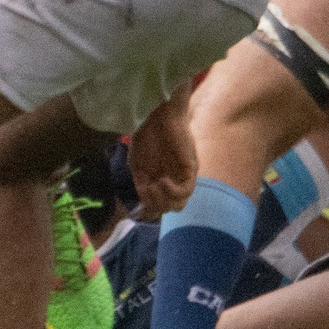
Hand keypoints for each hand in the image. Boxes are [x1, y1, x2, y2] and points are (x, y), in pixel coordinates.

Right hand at [127, 89, 197, 220]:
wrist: (156, 116)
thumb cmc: (145, 135)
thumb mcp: (137, 165)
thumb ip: (141, 184)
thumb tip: (143, 205)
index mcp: (159, 180)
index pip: (160, 205)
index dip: (150, 211)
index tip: (139, 209)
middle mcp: (173, 180)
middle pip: (170, 208)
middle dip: (156, 206)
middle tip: (146, 192)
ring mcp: (182, 176)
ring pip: (179, 203)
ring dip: (164, 200)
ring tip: (154, 185)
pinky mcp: (190, 169)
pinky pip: (186, 190)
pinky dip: (172, 192)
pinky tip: (162, 181)